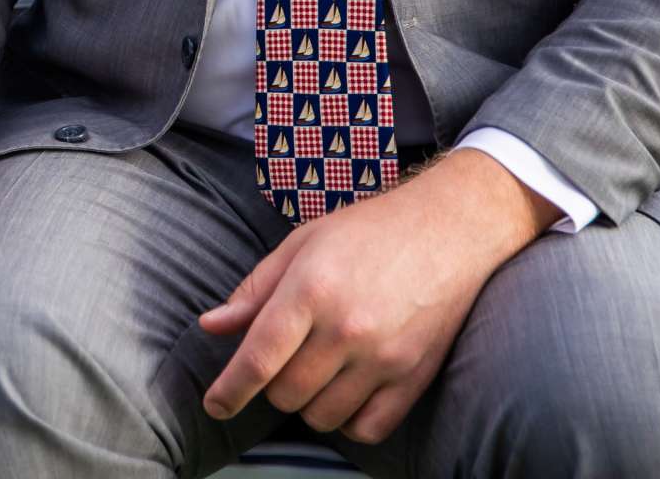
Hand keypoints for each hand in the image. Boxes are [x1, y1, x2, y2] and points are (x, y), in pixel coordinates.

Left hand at [199, 149, 555, 442]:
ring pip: (322, 416)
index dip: (229, 389)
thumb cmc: (367, 231)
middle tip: (283, 359)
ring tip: (316, 370)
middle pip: (286, 393)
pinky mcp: (415, 377)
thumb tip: (211, 327)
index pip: (259, 358)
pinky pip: (367, 429)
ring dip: (307, 402)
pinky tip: (345, 392)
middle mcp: (347, 328)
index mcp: (311, 289)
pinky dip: (347, 420)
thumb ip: (255, 290)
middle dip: (272, 385)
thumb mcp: (301, 244)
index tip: (215, 405)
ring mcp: (385, 357)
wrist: (448, 230)